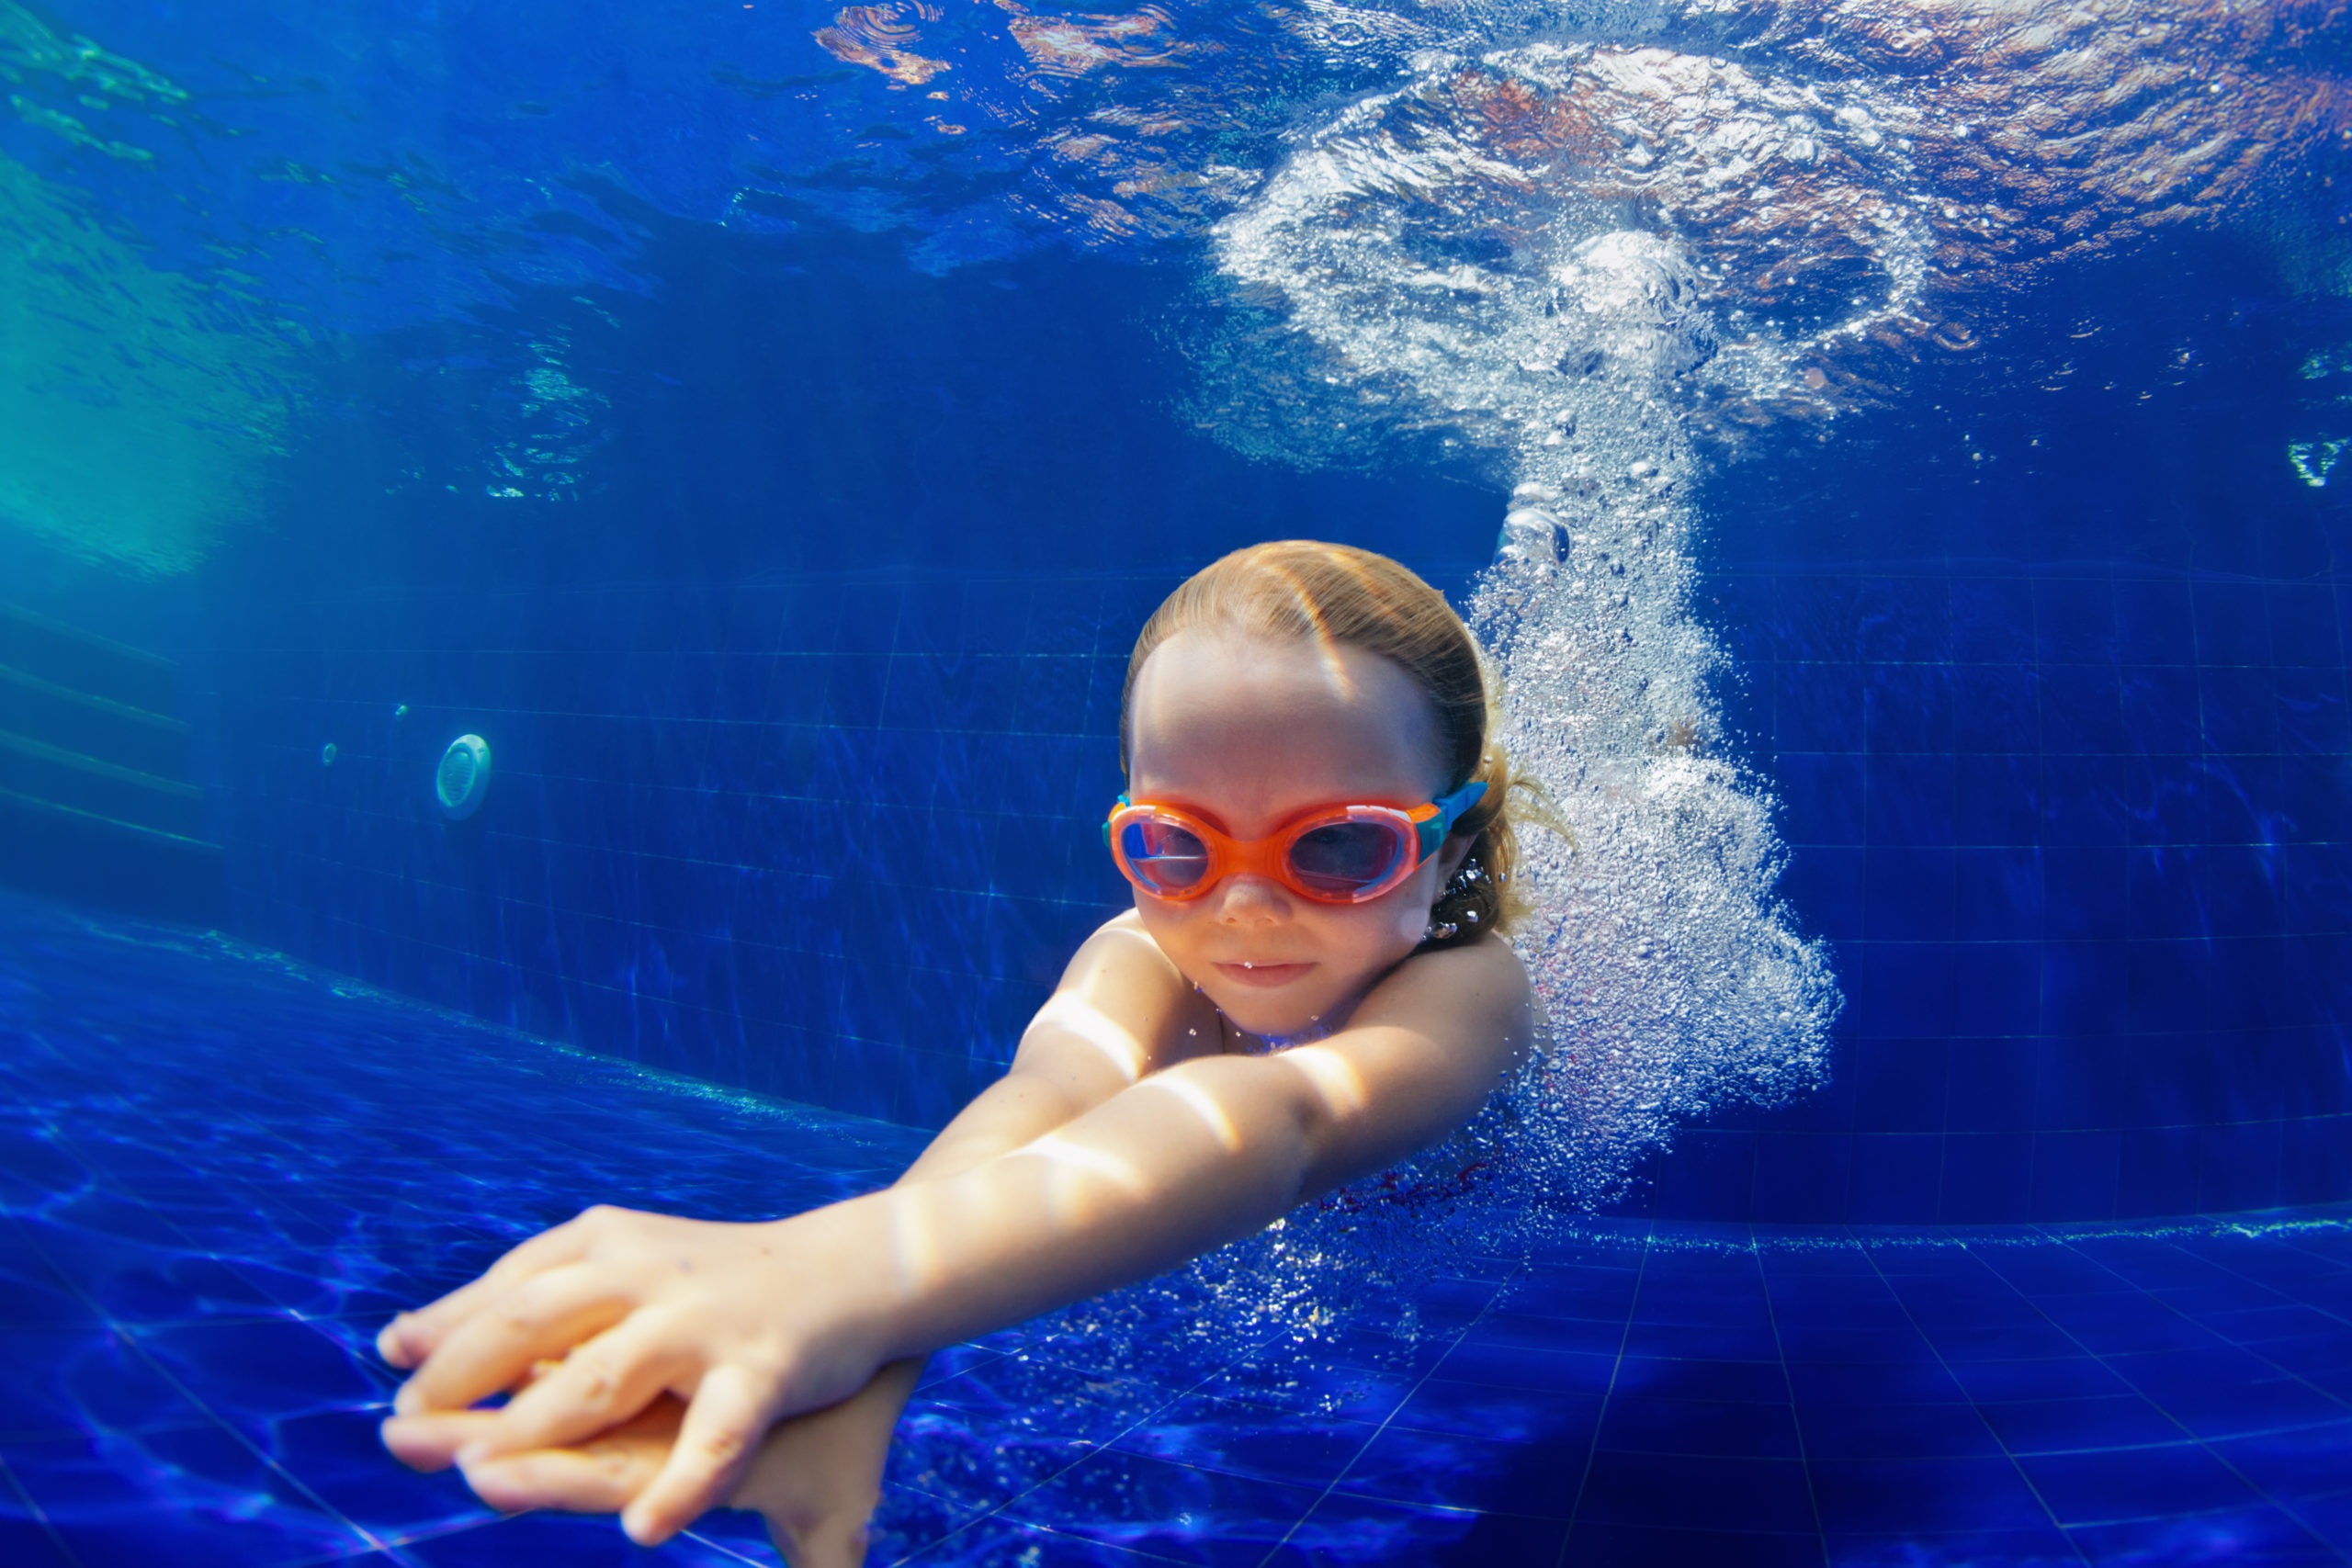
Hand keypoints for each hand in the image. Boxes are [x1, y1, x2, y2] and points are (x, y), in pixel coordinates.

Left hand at [377, 1202, 890, 1544]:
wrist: (861, 1264)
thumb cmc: (721, 1283)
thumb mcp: (625, 1274)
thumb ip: (530, 1302)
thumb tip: (397, 1340)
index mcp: (608, 1245)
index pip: (508, 1288)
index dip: (445, 1332)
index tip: (395, 1373)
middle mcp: (646, 1273)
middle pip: (533, 1324)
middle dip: (460, 1380)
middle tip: (402, 1436)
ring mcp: (701, 1322)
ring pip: (603, 1380)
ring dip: (537, 1430)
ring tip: (483, 1481)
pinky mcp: (763, 1369)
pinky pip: (714, 1439)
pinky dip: (680, 1484)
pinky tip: (645, 1530)